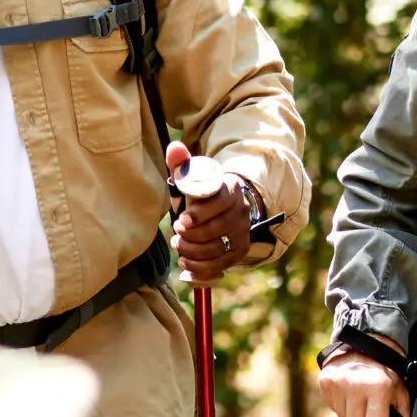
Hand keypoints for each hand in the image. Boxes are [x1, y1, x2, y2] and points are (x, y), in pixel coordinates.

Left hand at [167, 141, 253, 282]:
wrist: (225, 207)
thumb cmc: (203, 192)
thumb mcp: (193, 176)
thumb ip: (183, 163)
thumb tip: (174, 148)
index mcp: (232, 189)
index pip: (221, 202)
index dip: (201, 213)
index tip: (182, 220)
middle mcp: (242, 211)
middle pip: (218, 229)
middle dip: (192, 235)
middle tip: (176, 234)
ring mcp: (242, 233)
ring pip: (218, 249)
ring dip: (193, 251)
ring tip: (179, 245)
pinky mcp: (239, 251)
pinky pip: (221, 265)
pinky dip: (200, 268)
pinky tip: (185, 263)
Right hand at [319, 340, 412, 416]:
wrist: (366, 343)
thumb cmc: (386, 371)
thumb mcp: (399, 393)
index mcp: (378, 388)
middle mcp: (356, 385)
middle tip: (372, 414)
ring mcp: (338, 383)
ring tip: (361, 400)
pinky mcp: (326, 382)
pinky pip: (334, 409)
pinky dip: (343, 407)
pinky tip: (350, 393)